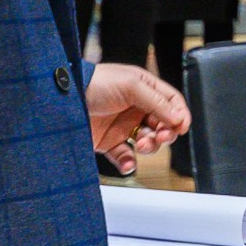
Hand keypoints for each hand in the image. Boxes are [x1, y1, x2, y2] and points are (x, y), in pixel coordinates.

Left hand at [85, 61, 188, 176]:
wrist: (64, 97)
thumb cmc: (96, 82)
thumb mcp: (131, 85)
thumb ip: (157, 101)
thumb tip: (178, 117)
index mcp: (145, 89)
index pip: (171, 102)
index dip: (180, 115)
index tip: (181, 127)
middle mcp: (136, 108)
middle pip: (163, 125)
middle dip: (165, 133)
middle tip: (159, 137)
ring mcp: (123, 126)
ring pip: (148, 143)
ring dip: (150, 147)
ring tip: (141, 145)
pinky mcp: (109, 142)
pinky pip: (125, 157)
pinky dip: (129, 163)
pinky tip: (128, 161)